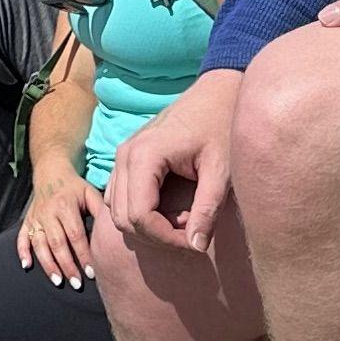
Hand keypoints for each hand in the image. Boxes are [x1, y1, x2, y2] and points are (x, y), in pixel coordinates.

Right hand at [15, 164, 99, 289]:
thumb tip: (113, 229)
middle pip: (57, 243)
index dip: (83, 254)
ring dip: (47, 264)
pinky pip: (21, 237)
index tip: (91, 272)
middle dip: (67, 265)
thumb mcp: (90, 193)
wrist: (51, 171)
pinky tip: (27, 266)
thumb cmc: (75, 187)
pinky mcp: (27, 221)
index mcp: (65, 206)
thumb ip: (100, 210)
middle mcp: (48, 213)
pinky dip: (22, 252)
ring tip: (58, 281)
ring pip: (39, 244)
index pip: (75, 235)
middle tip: (77, 283)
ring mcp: (36, 218)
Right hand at [108, 76, 236, 259]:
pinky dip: (140, 212)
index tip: (194, 242)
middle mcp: (125, 154)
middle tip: (190, 235)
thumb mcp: (221, 170)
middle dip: (156, 236)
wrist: (216, 92)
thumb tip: (196, 247)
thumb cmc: (221, 126)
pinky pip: (121, 197)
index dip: (165, 238)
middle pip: (124, 218)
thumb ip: (207, 210)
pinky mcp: (128, 157)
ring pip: (117, 210)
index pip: (139, 216)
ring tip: (182, 222)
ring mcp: (123, 154)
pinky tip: (171, 210)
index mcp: (145, 156)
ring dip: (147, 226)